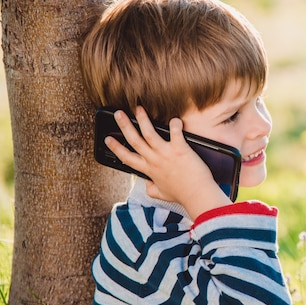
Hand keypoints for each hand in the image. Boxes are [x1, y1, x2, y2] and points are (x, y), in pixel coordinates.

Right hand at [104, 106, 231, 218]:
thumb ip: (151, 189)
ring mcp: (166, 154)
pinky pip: (175, 132)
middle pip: (134, 140)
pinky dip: (175, 124)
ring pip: (149, 133)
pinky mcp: (180, 150)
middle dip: (124, 125)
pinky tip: (174, 118)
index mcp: (149, 170)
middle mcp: (154, 160)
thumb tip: (147, 185)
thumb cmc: (182, 195)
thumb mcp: (161, 194)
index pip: (126, 158)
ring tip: (138, 108)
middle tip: (118, 114)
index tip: (108, 139)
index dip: (115, 148)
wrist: (197, 196)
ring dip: (142, 119)